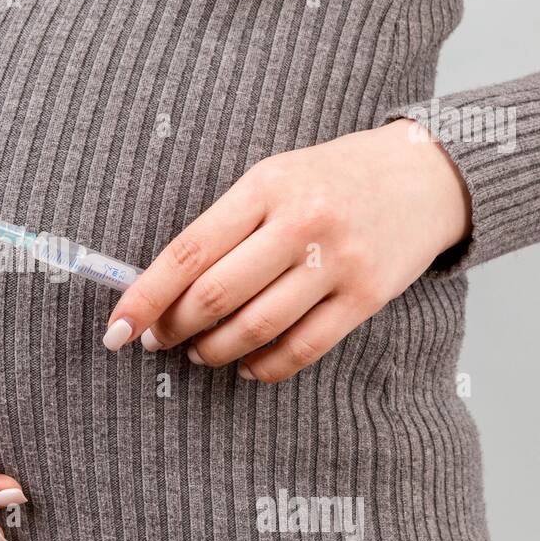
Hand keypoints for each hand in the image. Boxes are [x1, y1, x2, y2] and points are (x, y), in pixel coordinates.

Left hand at [102, 119, 470, 381]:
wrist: (423, 174)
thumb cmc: (330, 179)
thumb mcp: (272, 178)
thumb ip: (224, 228)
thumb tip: (162, 289)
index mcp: (265, 186)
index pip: (188, 252)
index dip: (144, 296)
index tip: (116, 327)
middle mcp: (301, 222)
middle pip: (216, 295)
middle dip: (174, 328)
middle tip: (158, 339)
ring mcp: (337, 262)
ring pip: (255, 328)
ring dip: (213, 351)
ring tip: (199, 352)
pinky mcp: (366, 297)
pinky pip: (302, 348)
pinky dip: (264, 366)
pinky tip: (246, 365)